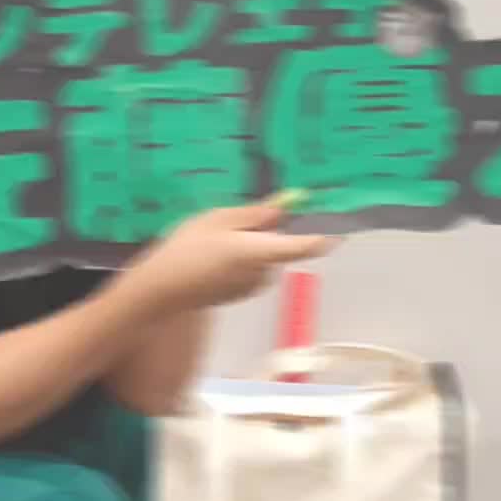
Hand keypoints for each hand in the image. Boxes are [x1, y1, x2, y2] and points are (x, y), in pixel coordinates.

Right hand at [137, 196, 331, 310]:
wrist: (158, 291)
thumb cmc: (187, 249)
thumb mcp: (219, 219)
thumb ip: (256, 214)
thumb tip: (289, 205)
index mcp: (260, 252)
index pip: (305, 246)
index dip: (326, 235)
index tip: (342, 225)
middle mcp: (262, 273)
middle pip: (280, 248)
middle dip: (268, 232)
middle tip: (236, 219)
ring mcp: (250, 287)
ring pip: (264, 258)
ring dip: (252, 246)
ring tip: (215, 237)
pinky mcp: (238, 294)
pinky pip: (250, 270)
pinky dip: (239, 260)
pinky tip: (211, 254)